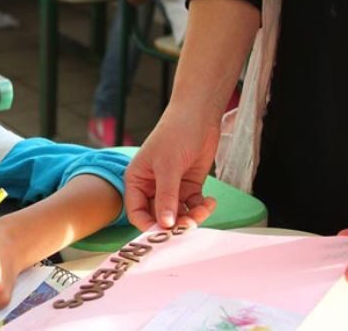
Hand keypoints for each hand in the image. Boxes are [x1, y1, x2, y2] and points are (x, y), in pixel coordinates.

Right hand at [124, 105, 217, 230]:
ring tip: (204, 210)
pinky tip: (210, 201)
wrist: (199, 115)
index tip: (165, 233)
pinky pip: (193, 206)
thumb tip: (164, 224)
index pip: (137, 212)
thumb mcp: (168, 166)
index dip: (149, 225)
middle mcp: (152, 187)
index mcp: (137, 181)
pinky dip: (202, 208)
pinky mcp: (189, 186)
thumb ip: (166, 196)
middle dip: (175, 223)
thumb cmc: (175, 133)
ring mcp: (172, 188)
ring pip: (178, 214)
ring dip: (192, 217)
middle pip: (160, 216)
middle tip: (191, 225)